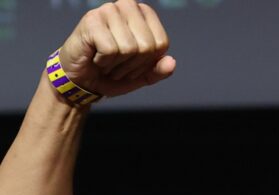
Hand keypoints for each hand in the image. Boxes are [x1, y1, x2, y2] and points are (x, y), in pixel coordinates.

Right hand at [58, 0, 174, 97]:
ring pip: (129, 48)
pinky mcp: (91, 20)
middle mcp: (127, 6)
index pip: (161, 43)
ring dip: (118, 65)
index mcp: (144, 14)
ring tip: (106, 62)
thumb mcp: (142, 76)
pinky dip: (104, 62)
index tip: (133, 64)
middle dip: (133, 65)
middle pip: (147, 45)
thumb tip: (171, 62)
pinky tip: (96, 58)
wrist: (82, 80)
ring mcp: (108, 10)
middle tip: (118, 65)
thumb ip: (159, 70)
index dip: (149, 61)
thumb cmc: (113, 72)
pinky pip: (111, 50)